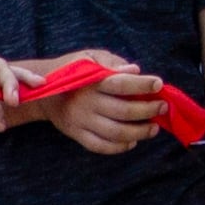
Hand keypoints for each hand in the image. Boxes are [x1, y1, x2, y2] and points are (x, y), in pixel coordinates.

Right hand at [25, 52, 168, 155]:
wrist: (42, 91)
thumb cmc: (73, 71)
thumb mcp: (89, 57)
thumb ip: (112, 62)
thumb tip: (134, 70)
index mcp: (90, 80)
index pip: (121, 84)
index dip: (142, 85)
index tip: (159, 84)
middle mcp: (85, 102)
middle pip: (124, 111)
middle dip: (148, 110)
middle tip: (162, 107)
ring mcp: (80, 120)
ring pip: (116, 132)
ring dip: (140, 132)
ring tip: (153, 128)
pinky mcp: (76, 134)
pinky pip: (101, 146)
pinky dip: (120, 147)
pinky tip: (132, 141)